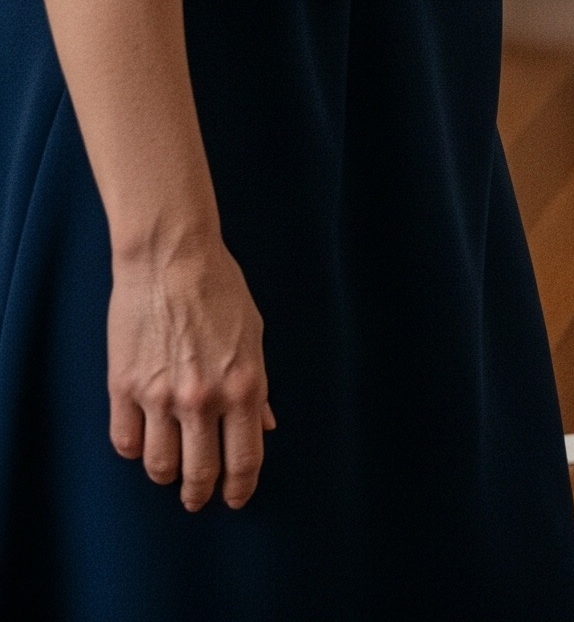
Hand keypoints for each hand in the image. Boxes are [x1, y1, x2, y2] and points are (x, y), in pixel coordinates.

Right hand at [109, 236, 273, 510]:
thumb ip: (257, 387)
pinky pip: (126, 442)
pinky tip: (144, 442)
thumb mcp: (254, 336)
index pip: (244, 458)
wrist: (172, 260)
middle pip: (199, 473)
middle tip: (198, 498)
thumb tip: (265, 426)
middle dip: (200, 494)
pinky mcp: (124, 388)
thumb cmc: (221, 291)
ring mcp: (160, 396)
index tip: (235, 499)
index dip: (240, 487)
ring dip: (167, 474)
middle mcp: (203, 399)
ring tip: (172, 469)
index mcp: (244, 385)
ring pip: (158, 466)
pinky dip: (136, 450)